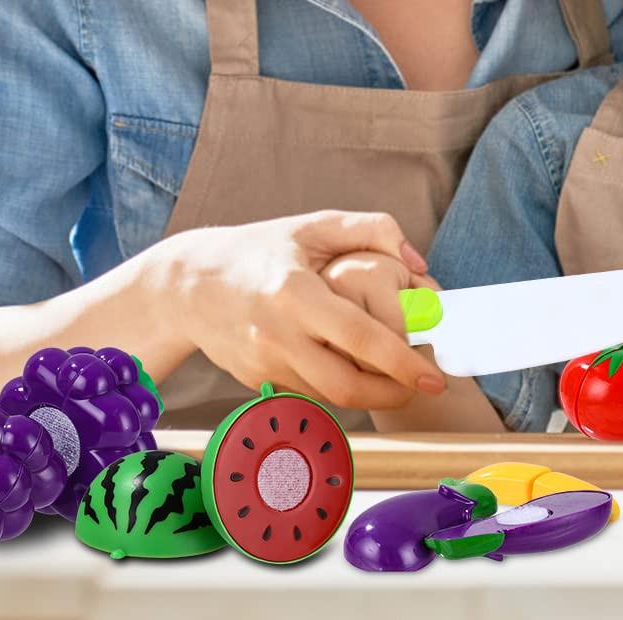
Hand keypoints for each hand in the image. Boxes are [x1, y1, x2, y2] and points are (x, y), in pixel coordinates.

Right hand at [163, 209, 446, 409]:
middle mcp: (278, 334)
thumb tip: (418, 263)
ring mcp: (264, 363)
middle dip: (392, 393)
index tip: (434, 376)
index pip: (359, 337)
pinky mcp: (257, 381)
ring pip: (329, 396)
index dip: (402, 361)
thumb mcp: (314, 226)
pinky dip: (337, 389)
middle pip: (346, 385)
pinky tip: (355, 372)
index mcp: (295, 292)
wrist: (188, 285)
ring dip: (368, 395)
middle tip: (423, 386)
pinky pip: (309, 394)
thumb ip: (373, 229)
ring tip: (396, 378)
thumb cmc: (259, 248)